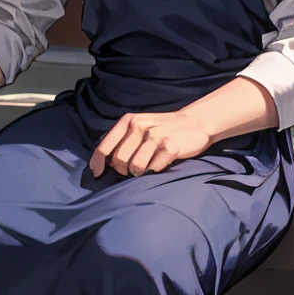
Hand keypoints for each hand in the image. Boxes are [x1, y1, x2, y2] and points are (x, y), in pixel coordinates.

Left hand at [89, 107, 212, 177]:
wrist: (195, 121)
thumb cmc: (162, 128)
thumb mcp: (140, 125)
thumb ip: (123, 140)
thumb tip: (105, 162)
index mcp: (129, 121)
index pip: (105, 146)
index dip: (97, 163)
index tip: (97, 174)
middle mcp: (140, 126)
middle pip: (119, 161)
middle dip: (123, 171)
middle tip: (132, 170)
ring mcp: (156, 136)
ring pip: (135, 167)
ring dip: (139, 173)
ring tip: (147, 167)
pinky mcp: (171, 147)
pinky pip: (153, 169)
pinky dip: (154, 171)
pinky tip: (160, 165)